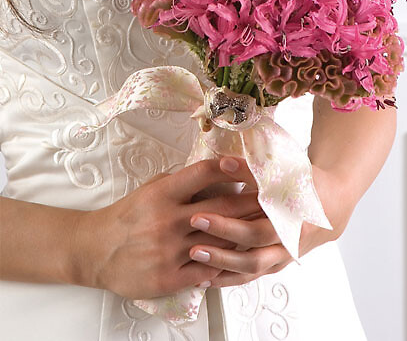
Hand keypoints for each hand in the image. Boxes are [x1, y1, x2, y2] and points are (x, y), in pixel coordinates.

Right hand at [72, 158, 261, 299]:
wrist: (97, 250)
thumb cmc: (129, 215)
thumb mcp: (152, 189)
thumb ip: (182, 183)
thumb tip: (218, 175)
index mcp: (163, 194)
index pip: (203, 173)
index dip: (230, 167)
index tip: (249, 165)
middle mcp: (168, 220)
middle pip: (222, 209)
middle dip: (252, 203)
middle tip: (274, 199)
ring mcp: (170, 251)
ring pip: (221, 241)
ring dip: (245, 234)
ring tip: (267, 228)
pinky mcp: (169, 277)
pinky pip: (208, 270)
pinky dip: (226, 263)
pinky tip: (241, 257)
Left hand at [187, 157, 355, 287]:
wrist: (332, 202)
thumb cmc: (306, 184)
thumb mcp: (284, 173)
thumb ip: (251, 170)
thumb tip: (223, 163)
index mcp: (292, 221)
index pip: (255, 230)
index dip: (226, 226)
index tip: (198, 216)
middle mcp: (288, 245)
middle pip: (252, 257)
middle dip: (219, 250)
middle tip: (191, 242)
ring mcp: (283, 258)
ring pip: (251, 272)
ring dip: (222, 270)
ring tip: (193, 263)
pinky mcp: (277, 264)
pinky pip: (251, 277)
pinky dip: (229, 278)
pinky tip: (206, 277)